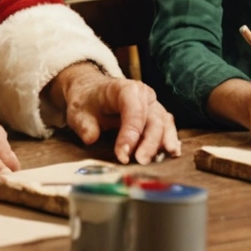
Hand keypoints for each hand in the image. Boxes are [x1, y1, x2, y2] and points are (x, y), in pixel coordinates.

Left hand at [45, 62, 179, 163]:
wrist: (92, 92)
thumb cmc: (87, 101)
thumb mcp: (78, 112)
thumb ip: (84, 125)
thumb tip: (91, 138)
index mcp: (125, 88)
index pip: (133, 110)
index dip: (130, 133)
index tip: (122, 154)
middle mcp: (144, 95)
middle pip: (153, 118)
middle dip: (149, 142)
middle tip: (141, 161)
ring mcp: (152, 105)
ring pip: (164, 123)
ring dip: (163, 141)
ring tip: (167, 156)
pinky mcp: (156, 116)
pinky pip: (167, 127)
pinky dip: (170, 139)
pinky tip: (172, 152)